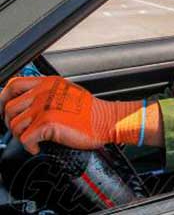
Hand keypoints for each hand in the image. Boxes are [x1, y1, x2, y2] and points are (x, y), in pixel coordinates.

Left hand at [0, 76, 139, 153]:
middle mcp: (44, 93)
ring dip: (21, 136)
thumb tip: (30, 101)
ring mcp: (44, 107)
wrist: (106, 120)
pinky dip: (29, 147)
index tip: (3, 109)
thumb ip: (48, 92)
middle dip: (11, 123)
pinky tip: (38, 146)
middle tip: (22, 130)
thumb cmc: (92, 111)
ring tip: (34, 139)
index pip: (13, 85)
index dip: (3, 98)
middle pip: (10, 108)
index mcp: (48, 83)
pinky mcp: (47, 124)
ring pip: (15, 125)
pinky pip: (25, 139)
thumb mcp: (67, 91)